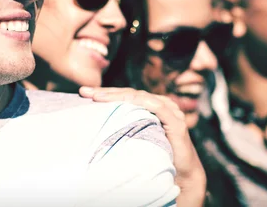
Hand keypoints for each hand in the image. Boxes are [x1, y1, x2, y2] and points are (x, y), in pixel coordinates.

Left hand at [79, 86, 206, 206]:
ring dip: (118, 96)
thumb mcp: (136, 138)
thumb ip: (124, 127)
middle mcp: (160, 104)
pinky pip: (158, 107)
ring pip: (140, 97)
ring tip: (97, 97)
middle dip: (106, 91)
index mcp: (150, 106)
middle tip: (85, 91)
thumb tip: (96, 124)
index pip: (125, 95)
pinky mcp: (177, 122)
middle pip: (129, 93)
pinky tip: (126, 101)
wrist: (182, 174)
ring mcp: (170, 111)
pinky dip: (142, 103)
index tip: (84, 93)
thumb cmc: (157, 156)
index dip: (105, 93)